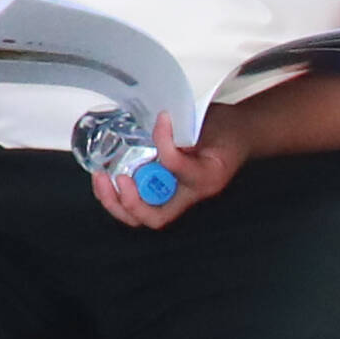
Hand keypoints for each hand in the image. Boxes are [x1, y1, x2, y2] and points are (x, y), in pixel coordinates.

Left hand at [91, 118, 240, 232]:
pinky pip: (136, 199)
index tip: (162, 121)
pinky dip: (116, 191)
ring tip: (101, 177)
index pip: (178, 169)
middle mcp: (188, 194)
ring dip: (115, 200)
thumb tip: (161, 125)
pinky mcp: (162, 186)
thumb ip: (187, 130)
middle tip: (114, 178)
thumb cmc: (228, 131)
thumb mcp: (213, 125)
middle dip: (128, 201)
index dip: (165, 146)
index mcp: (205, 178)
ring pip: (140, 215)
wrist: (238, 135)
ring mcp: (173, 194)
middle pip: (153, 217)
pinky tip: (106, 172)